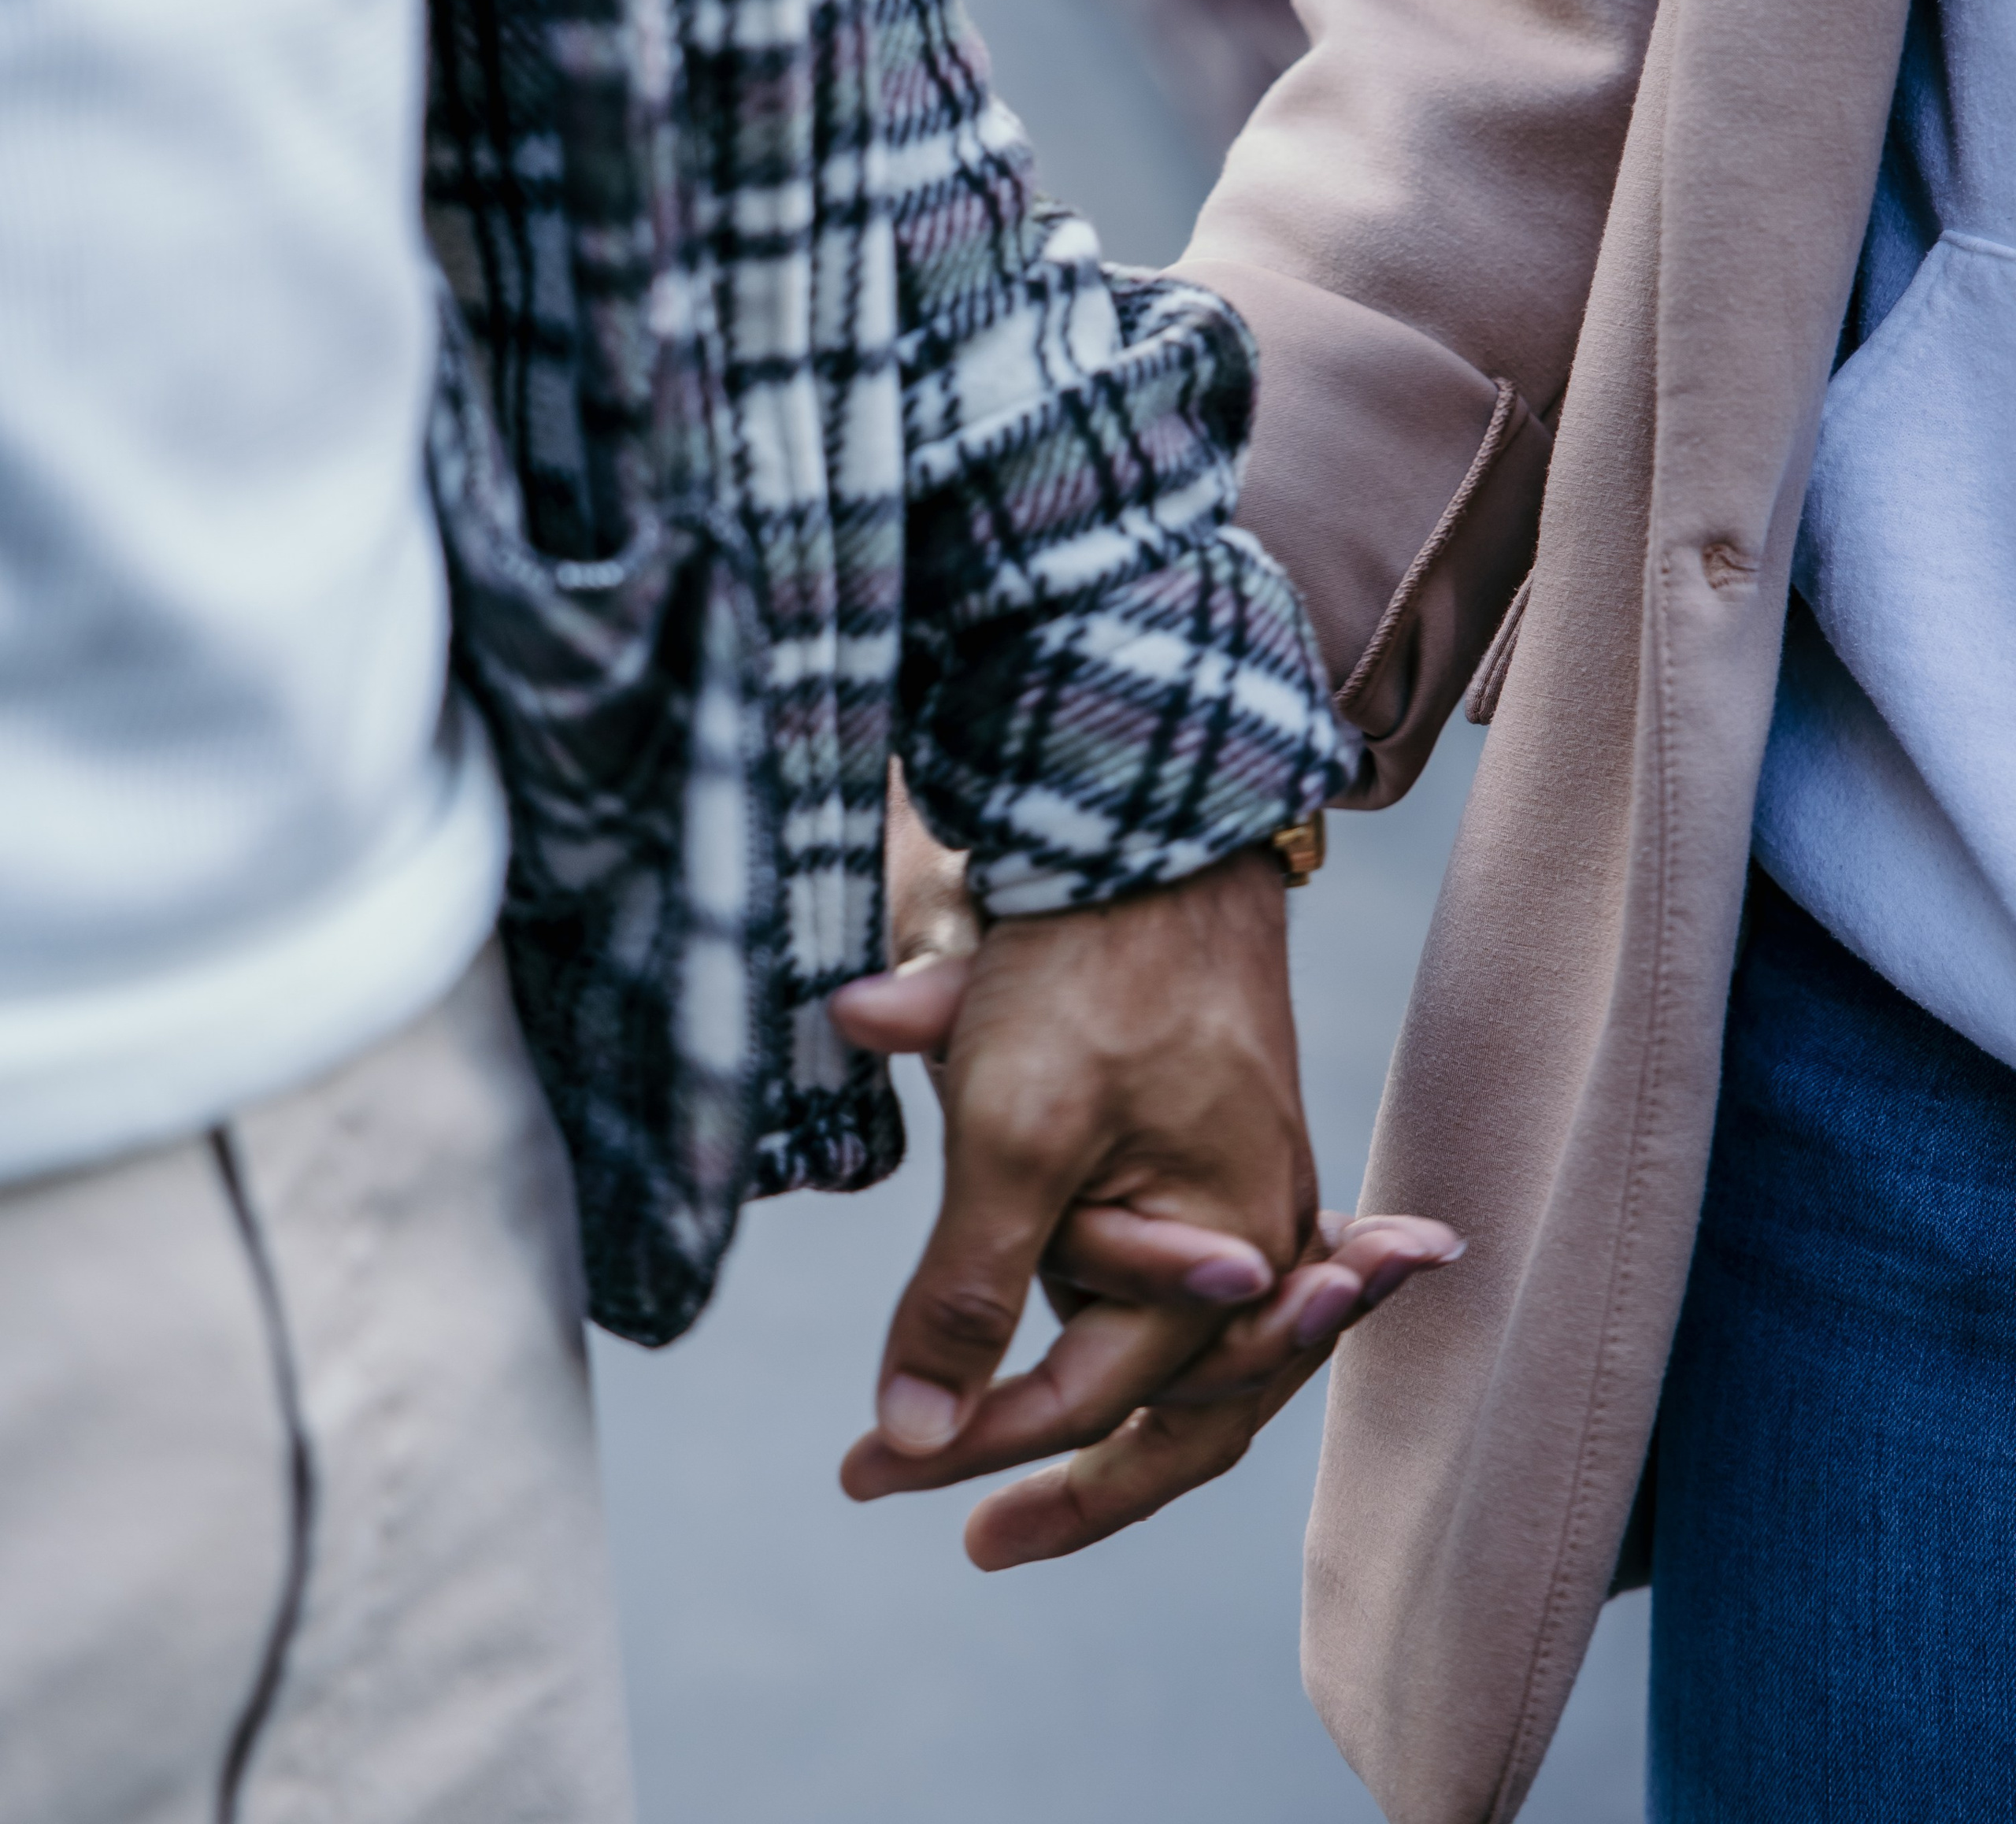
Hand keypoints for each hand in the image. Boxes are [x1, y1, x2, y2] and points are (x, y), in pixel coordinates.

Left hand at [829, 775, 1462, 1565]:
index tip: (863, 1470)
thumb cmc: (1087, 972)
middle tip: (975, 1545)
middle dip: (1070, 1486)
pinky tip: (1099, 1372)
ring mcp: (1246, 1197)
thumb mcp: (1010, 1134)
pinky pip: (1178, 1290)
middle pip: (1174, 1421)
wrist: (1146, 823)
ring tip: (1028, 1510)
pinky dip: (1142, 1342)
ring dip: (1114, 1432)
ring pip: (1185, 1367)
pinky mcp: (1208, 1154)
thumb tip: (915, 1434)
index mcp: (1233, 1249)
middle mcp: (1263, 1239)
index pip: (1089, 1398)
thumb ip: (969, 1291)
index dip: (968, 1442)